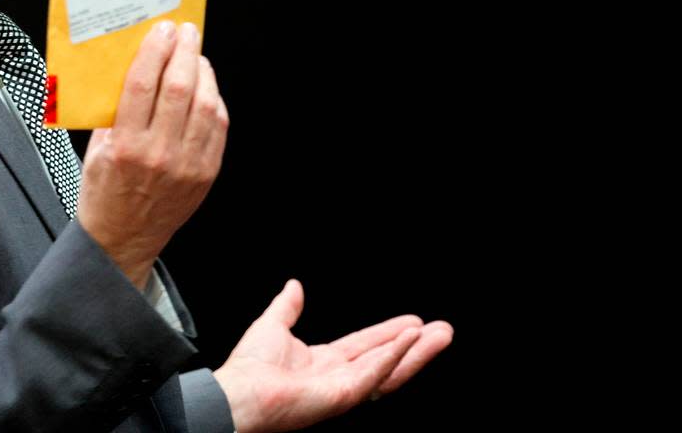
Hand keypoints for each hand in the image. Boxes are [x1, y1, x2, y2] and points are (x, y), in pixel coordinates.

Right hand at [77, 20, 228, 288]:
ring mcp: (188, 165)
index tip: (160, 30)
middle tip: (185, 32)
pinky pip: (218, 126)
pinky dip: (214, 99)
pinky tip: (205, 87)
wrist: (123, 238)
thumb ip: (112, 111)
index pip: (143, 83)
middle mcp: (159, 154)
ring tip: (195, 55)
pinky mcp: (206, 172)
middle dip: (184, 51)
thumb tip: (133, 66)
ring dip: (203, 71)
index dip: (154, 50)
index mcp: (125, 145)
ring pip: (205, 103)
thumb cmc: (105, 192)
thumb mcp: (95, 149)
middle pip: (178, 87)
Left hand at [213, 280, 453, 432]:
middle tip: (443, 330)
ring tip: (441, 336)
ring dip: (417, 352)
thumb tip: (294, 285)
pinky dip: (394, 356)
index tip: (414, 322)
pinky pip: (374, 374)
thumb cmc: (249, 367)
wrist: (238, 392)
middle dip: (416, 346)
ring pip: (389, 369)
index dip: (390, 334)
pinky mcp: (343, 396)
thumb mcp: (273, 325)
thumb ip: (287, 307)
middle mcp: (339, 376)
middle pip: (387, 359)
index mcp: (325, 362)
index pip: (367, 345)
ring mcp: (344, 389)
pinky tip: (412, 341)